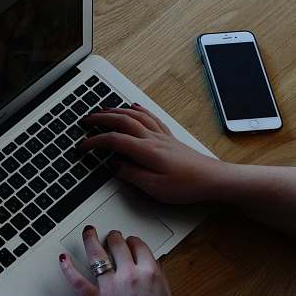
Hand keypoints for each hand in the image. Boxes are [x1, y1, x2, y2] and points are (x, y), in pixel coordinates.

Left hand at [59, 227, 172, 295]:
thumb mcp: (165, 293)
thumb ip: (156, 274)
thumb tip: (149, 260)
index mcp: (150, 272)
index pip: (138, 244)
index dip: (133, 240)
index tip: (129, 241)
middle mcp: (129, 274)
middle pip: (118, 244)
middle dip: (114, 237)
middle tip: (111, 236)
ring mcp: (110, 286)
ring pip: (97, 253)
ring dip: (91, 239)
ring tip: (88, 232)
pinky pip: (77, 280)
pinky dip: (68, 268)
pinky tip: (63, 258)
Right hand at [79, 104, 229, 204]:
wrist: (213, 179)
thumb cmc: (187, 185)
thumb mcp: (154, 188)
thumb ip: (131, 175)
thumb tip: (114, 166)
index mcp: (146, 151)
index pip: (113, 141)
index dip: (94, 142)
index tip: (82, 147)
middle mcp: (153, 139)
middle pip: (122, 121)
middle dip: (100, 118)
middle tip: (85, 120)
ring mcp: (161, 136)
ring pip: (135, 115)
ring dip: (116, 111)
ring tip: (102, 110)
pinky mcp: (168, 138)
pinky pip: (150, 117)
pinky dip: (138, 109)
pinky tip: (133, 107)